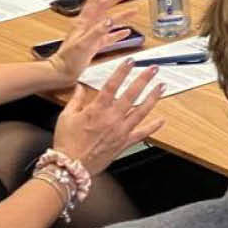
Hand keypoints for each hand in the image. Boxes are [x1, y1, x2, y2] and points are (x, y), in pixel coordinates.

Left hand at [46, 0, 136, 84]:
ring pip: (108, 21)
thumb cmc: (68, 59)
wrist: (62, 72)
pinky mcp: (94, 45)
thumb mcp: (84, 44)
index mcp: (83, 23)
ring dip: (121, 15)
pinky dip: (118, 33)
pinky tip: (126, 32)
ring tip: (133, 11)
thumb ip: (97, 31)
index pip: (95, 1)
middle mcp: (87, 26)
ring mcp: (91, 35)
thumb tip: (110, 20)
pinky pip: (109, 36)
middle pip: (104, 7)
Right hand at [50, 61, 165, 176]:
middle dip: (144, 80)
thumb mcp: (66, 117)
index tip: (131, 61)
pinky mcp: (124, 143)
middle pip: (132, 94)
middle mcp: (112, 118)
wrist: (71, 167)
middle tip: (154, 69)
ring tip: (162, 87)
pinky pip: (141, 134)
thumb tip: (79, 87)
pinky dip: (153, 127)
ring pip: (141, 111)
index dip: (122, 71)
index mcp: (97, 109)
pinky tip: (162, 120)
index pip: (112, 85)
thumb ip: (75, 100)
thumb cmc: (67, 143)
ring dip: (153, 98)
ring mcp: (120, 131)